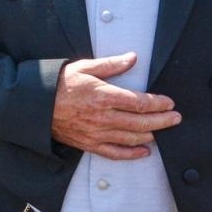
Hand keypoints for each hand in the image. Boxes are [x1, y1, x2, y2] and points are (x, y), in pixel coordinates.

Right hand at [50, 52, 180, 158]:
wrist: (36, 105)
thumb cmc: (60, 84)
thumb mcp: (85, 67)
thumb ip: (111, 65)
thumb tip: (133, 58)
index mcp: (103, 96)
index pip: (139, 102)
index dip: (158, 104)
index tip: (169, 103)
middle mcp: (103, 117)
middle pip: (140, 122)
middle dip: (162, 121)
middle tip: (176, 119)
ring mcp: (97, 133)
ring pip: (131, 138)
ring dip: (151, 135)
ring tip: (163, 131)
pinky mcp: (90, 144)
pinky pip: (115, 153)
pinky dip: (132, 154)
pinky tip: (145, 151)